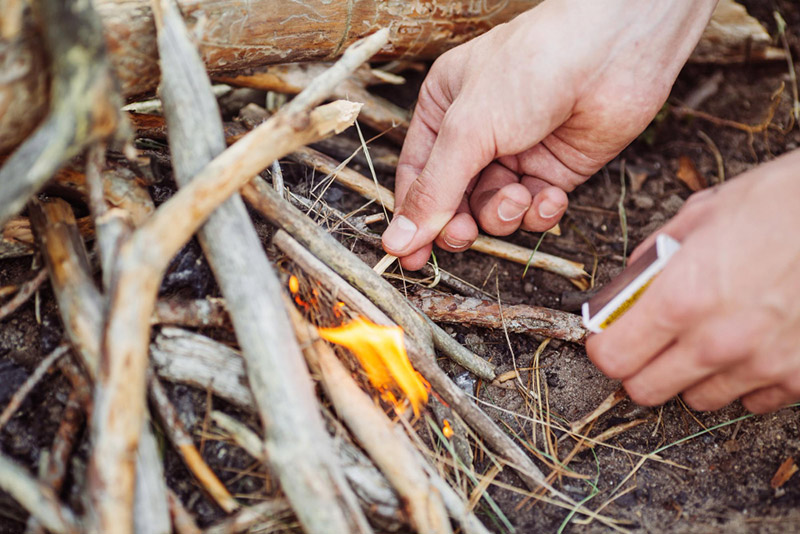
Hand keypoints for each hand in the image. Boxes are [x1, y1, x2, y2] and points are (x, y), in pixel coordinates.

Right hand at [382, 0, 717, 269]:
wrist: (612, 52)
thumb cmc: (531, 68)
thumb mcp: (467, 130)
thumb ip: (434, 191)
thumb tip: (398, 240)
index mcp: (443, 112)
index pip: (418, 177)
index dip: (413, 218)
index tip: (410, 257)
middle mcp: (477, 135)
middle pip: (454, 201)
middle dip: (460, 222)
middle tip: (463, 235)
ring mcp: (517, 154)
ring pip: (494, 210)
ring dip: (503, 213)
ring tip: (517, 196)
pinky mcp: (555, 170)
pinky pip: (534, 210)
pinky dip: (540, 211)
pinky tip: (549, 195)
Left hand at [587, 149, 799, 413]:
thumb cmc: (782, 203)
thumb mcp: (702, 213)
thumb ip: (654, 258)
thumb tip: (628, 285)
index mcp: (680, 298)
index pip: (612, 358)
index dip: (605, 346)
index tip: (610, 335)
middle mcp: (716, 342)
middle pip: (646, 390)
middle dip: (640, 367)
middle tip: (651, 342)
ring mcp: (761, 365)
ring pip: (699, 400)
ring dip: (693, 375)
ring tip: (710, 337)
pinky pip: (753, 400)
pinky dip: (744, 381)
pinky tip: (752, 346)